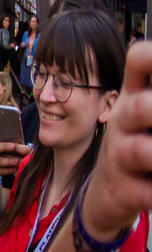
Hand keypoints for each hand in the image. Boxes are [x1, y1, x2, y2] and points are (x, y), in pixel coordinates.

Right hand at [0, 141, 30, 184]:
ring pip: (0, 161)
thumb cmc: (4, 158)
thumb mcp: (8, 151)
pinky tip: (15, 169)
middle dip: (6, 146)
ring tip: (17, 161)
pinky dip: (9, 170)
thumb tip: (30, 150)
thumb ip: (17, 148)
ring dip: (9, 161)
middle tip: (13, 147)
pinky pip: (1, 171)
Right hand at [82, 42, 151, 238]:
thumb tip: (150, 69)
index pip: (138, 62)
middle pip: (139, 107)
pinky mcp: (125, 191)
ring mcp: (121, 157)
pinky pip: (145, 192)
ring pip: (138, 151)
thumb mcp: (144, 114)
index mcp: (134, 99)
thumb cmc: (136, 146)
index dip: (151, 56)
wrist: (105, 195)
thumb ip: (149, 97)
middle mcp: (124, 124)